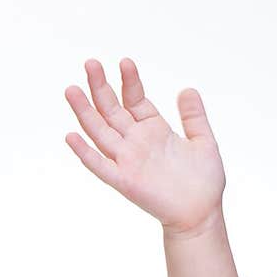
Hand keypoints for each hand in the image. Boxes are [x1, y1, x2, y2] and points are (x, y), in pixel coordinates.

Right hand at [64, 58, 226, 234]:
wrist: (202, 214)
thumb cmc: (204, 182)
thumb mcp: (203, 142)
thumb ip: (194, 117)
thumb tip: (187, 89)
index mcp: (153, 130)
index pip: (134, 99)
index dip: (129, 81)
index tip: (125, 62)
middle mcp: (136, 142)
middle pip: (111, 110)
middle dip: (100, 87)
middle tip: (90, 63)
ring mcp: (128, 160)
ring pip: (100, 132)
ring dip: (85, 112)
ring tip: (72, 90)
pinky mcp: (124, 181)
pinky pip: (100, 166)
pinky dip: (85, 153)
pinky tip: (71, 136)